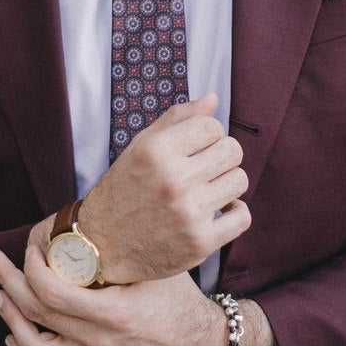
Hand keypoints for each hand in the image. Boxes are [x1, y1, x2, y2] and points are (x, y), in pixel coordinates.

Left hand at [0, 239, 226, 345]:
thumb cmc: (179, 300)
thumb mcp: (155, 269)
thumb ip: (120, 252)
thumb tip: (84, 221)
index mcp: (113, 315)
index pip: (52, 294)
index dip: (31, 269)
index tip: (30, 250)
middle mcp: (99, 345)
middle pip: (35, 316)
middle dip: (7, 282)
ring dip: (9, 320)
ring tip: (0, 296)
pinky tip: (13, 335)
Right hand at [73, 94, 250, 284]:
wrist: (102, 246)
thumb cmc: (123, 191)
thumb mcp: (140, 147)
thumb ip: (177, 119)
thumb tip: (213, 99)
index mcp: (157, 150)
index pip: (212, 126)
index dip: (208, 135)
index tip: (197, 148)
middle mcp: (173, 180)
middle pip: (232, 151)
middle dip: (221, 156)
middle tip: (205, 169)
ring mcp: (189, 213)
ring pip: (240, 180)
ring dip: (227, 183)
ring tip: (208, 190)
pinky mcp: (200, 243)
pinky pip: (242, 216)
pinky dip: (234, 212)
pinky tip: (218, 211)